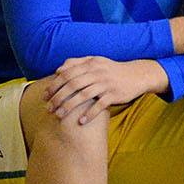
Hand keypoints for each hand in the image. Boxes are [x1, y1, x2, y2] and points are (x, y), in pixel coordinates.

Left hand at [40, 57, 163, 124]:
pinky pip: (100, 105)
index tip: (45, 95)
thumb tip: (58, 70)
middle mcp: (97, 72)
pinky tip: (81, 122)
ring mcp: (106, 84)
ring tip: (59, 115)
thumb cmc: (112, 70)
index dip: (54, 85)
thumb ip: (77, 63)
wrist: (137, 75)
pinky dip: (89, 114)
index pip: (67, 74)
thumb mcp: (96, 62)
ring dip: (69, 106)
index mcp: (90, 64)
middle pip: (73, 85)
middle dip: (58, 97)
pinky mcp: (115, 94)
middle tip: (49, 108)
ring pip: (84, 95)